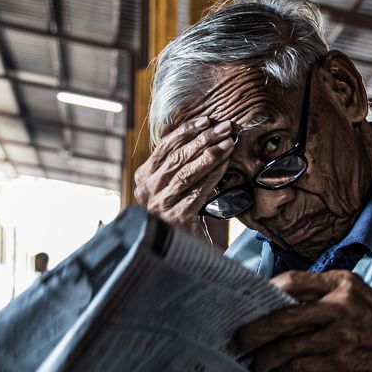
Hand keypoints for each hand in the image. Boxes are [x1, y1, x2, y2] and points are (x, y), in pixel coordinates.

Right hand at [133, 117, 234, 237]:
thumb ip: (176, 165)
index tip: (206, 121)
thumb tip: (200, 133)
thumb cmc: (176, 212)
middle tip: (224, 127)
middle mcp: (147, 191)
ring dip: (210, 155)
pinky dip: (213, 176)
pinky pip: (198, 191)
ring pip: (186, 173)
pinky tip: (225, 165)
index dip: (186, 132)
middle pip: (177, 158)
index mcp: (142, 178)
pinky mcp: (176, 218)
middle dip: (203, 139)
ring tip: (228, 143)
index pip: (163, 148)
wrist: (176, 251)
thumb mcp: (169, 186)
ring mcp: (160, 205)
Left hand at [235, 270, 371, 371]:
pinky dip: (286, 370)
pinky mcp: (341, 362)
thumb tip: (277, 304)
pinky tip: (282, 371)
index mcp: (343, 283)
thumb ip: (324, 299)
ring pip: (287, 345)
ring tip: (257, 361)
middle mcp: (341, 305)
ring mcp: (341, 335)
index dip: (264, 293)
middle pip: (281, 316)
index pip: (291, 282)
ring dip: (266, 356)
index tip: (247, 304)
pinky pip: (300, 366)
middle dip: (252, 330)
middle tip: (236, 339)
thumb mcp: (359, 301)